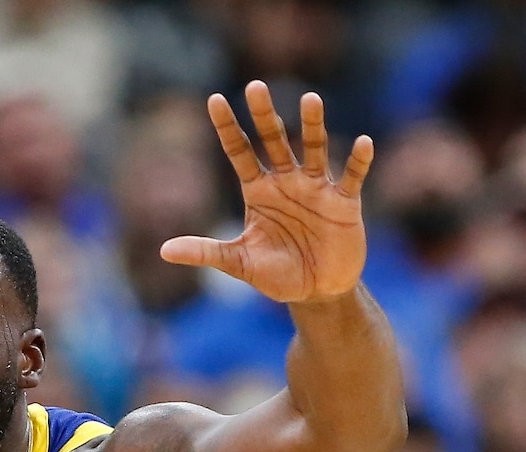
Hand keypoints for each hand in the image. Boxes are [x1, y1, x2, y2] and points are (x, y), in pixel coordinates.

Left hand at [161, 81, 373, 303]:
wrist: (317, 291)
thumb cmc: (278, 274)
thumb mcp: (239, 263)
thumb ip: (206, 252)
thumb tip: (163, 251)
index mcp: (258, 191)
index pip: (239, 152)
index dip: (228, 127)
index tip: (214, 99)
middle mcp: (286, 182)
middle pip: (274, 141)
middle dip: (265, 115)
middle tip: (255, 86)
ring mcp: (317, 189)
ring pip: (313, 149)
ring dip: (312, 126)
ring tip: (310, 99)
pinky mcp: (345, 203)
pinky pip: (352, 177)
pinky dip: (357, 161)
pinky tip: (362, 142)